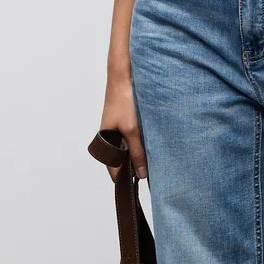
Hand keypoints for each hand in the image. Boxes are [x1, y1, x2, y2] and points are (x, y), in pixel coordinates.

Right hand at [100, 63, 147, 181]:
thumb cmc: (123, 100)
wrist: (124, 76)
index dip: (124, 179)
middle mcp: (112, 136)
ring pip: (131, 148)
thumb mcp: (132, 130)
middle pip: (123, 159)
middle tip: (153, 173)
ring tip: (157, 158)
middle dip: (135, 166)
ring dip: (142, 152)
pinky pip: (137, 137)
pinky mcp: (130, 121)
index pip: (113, 168)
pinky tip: (156, 141)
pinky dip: (145, 141)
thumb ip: (137, 152)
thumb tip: (141, 174)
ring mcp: (121, 128)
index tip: (138, 187)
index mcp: (106, 140)